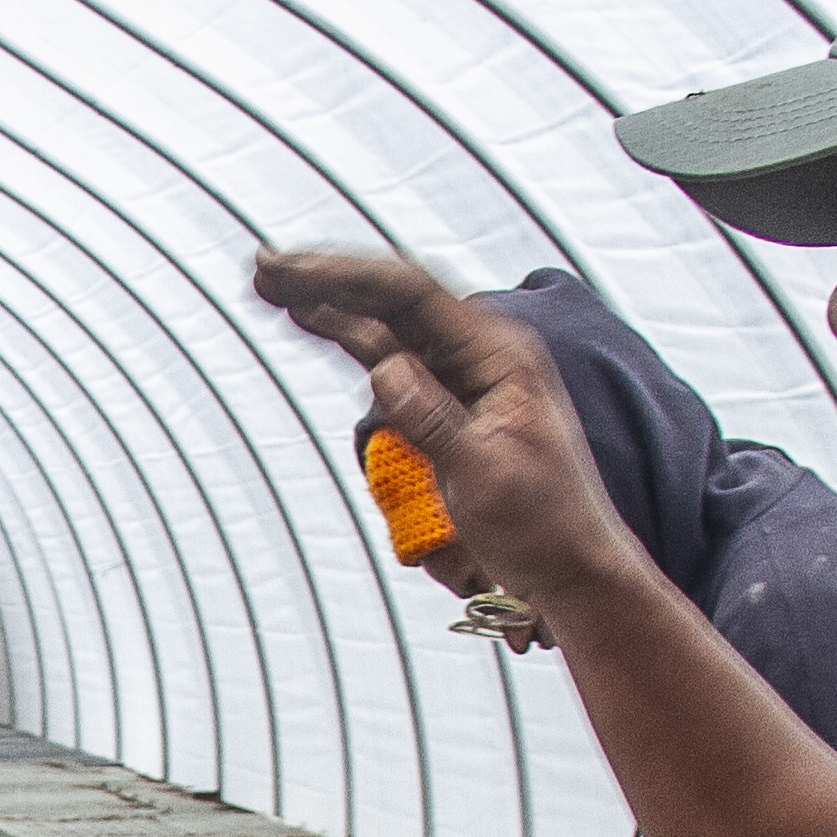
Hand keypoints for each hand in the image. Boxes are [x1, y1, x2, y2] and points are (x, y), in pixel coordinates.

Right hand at [251, 249, 641, 621]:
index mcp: (500, 354)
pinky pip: (391, 357)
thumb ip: (432, 417)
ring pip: (387, 323)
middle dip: (329, 278)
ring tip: (272, 285)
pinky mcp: (446, 402)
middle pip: (394, 296)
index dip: (346, 278)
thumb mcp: (486, 473)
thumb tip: (384, 368)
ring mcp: (462, 374)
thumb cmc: (545, 525)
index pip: (412, 295)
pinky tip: (313, 323)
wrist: (571, 568)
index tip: (294, 272)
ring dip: (331, 302)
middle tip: (265, 267)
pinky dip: (349, 340)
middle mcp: (481, 351)